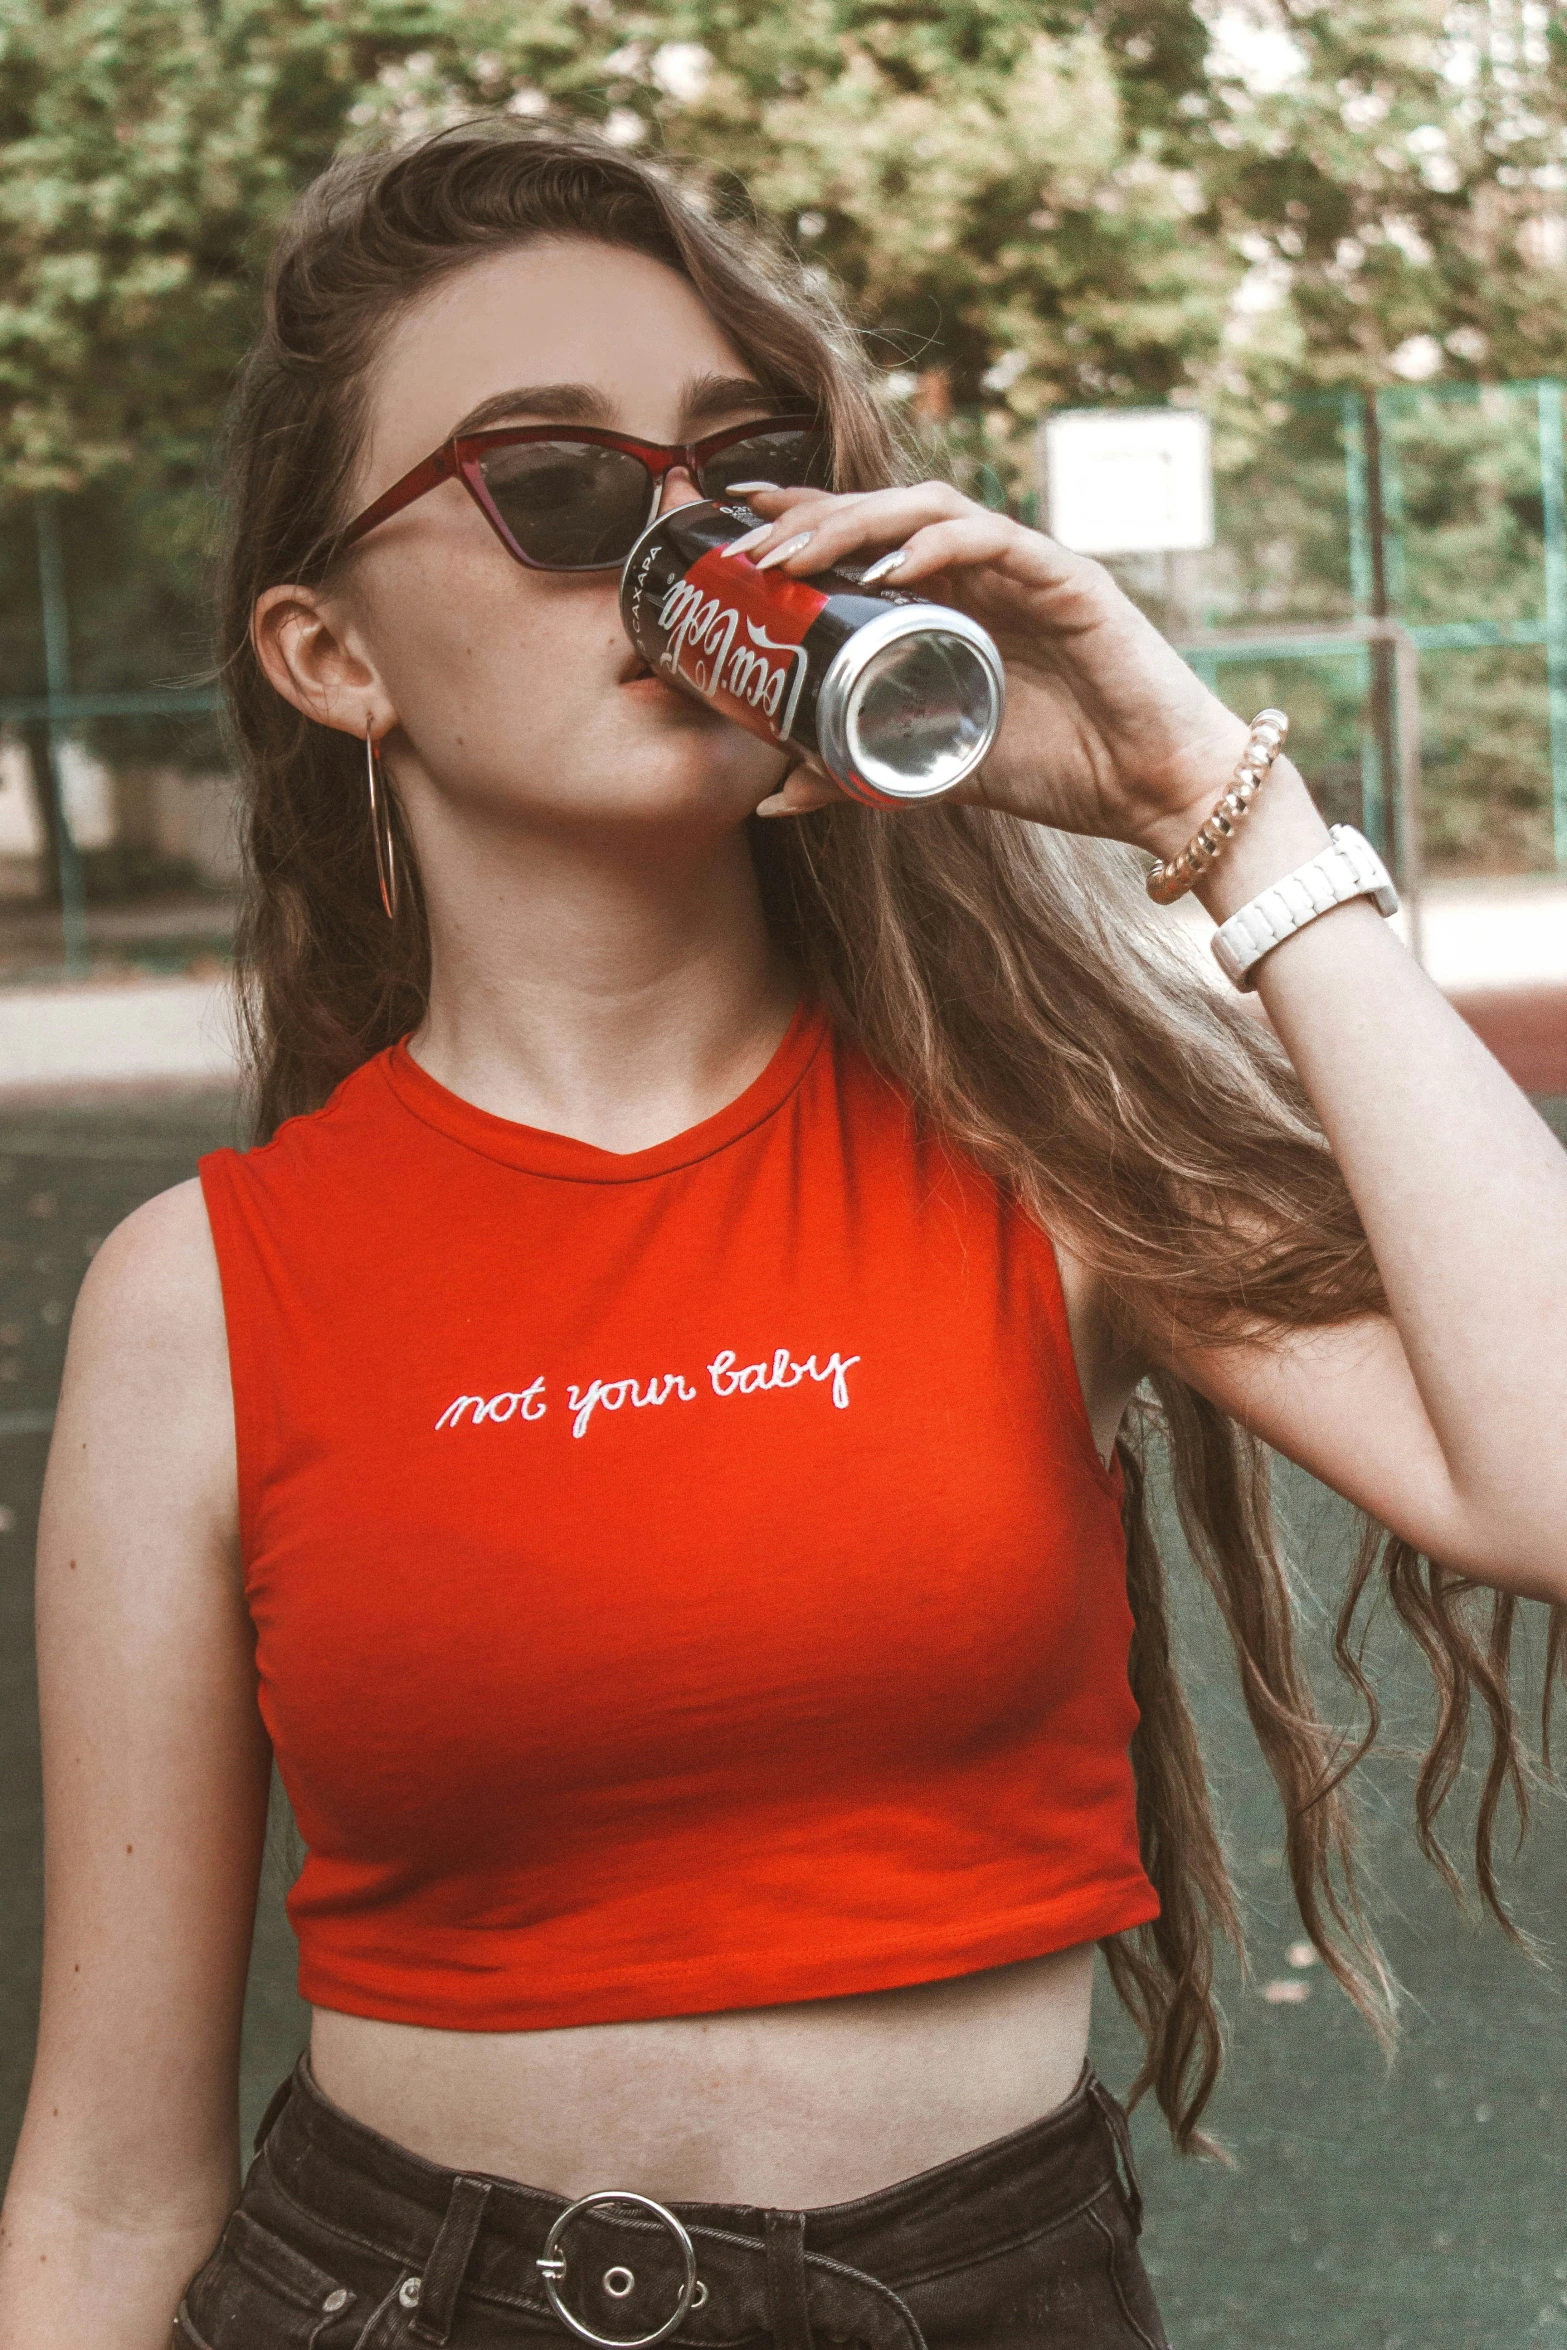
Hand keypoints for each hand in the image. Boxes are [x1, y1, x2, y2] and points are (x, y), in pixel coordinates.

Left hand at [734, 481, 1252, 853]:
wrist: (1156, 794)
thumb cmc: (1061, 771)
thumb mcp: (936, 772)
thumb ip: (860, 771)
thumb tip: (773, 796)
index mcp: (952, 603)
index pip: (868, 540)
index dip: (803, 523)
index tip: (736, 530)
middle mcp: (984, 574)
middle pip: (887, 513)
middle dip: (813, 520)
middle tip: (750, 548)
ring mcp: (1027, 570)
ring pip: (934, 511)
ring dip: (861, 521)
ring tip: (803, 551)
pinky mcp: (1072, 582)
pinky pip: (1000, 541)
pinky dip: (943, 543)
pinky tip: (895, 562)